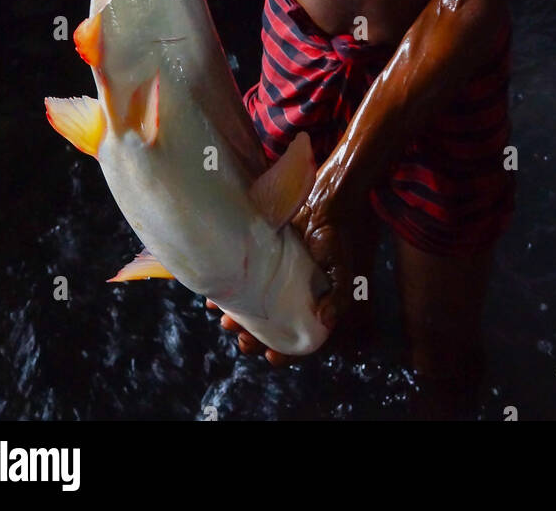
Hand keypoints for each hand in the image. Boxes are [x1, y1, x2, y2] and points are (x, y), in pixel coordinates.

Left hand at [209, 188, 351, 362]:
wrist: (320, 199)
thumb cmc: (334, 236)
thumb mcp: (341, 267)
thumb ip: (338, 296)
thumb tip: (325, 322)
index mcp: (309, 305)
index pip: (295, 337)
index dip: (283, 352)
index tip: (270, 356)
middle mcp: (287, 296)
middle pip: (267, 327)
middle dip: (253, 338)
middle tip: (241, 338)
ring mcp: (270, 279)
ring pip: (250, 309)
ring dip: (237, 319)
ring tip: (226, 321)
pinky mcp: (256, 261)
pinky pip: (239, 282)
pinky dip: (226, 293)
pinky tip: (214, 298)